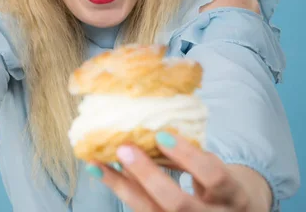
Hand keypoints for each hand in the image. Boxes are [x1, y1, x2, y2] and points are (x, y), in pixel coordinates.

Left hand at [86, 132, 268, 210]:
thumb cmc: (219, 185)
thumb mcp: (215, 169)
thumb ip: (191, 156)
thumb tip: (150, 129)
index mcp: (234, 195)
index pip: (214, 176)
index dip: (189, 157)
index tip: (161, 136)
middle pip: (179, 204)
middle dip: (149, 176)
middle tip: (124, 149)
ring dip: (122, 186)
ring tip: (97, 164)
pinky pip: (142, 211)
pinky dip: (121, 190)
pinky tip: (102, 173)